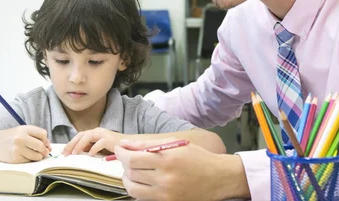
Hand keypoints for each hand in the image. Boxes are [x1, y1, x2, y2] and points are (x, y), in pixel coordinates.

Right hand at [0, 125, 51, 163]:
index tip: (46, 144)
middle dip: (45, 151)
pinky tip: (25, 156)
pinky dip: (30, 160)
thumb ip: (36, 136)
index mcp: (24, 129)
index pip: (43, 134)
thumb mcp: (22, 131)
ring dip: (38, 157)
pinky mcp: (15, 158)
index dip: (46, 141)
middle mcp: (21, 138)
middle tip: (45, 153)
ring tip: (34, 154)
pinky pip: (29, 161)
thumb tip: (49, 147)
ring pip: (36, 156)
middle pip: (40, 146)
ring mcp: (17, 149)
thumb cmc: (11, 137)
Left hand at [63, 127, 124, 155]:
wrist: (129, 145)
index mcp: (94, 133)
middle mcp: (98, 131)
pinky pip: (99, 143)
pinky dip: (93, 148)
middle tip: (65, 153)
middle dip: (72, 144)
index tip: (63, 152)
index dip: (70, 143)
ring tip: (74, 153)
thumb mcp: (99, 147)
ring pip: (88, 136)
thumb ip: (89, 147)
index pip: (79, 136)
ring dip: (80, 145)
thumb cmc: (114, 147)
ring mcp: (104, 134)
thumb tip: (77, 151)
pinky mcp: (110, 139)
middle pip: (81, 134)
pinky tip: (90, 155)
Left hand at [114, 138, 248, 200]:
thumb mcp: (175, 144)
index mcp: (167, 160)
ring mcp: (166, 195)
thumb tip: (125, 144)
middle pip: (131, 174)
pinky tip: (144, 182)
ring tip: (133, 171)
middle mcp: (165, 179)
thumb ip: (149, 143)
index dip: (120, 153)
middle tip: (127, 159)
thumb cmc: (198, 157)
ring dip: (128, 179)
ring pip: (133, 189)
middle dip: (124, 165)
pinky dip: (138, 190)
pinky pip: (143, 199)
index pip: (132, 158)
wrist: (219, 178)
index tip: (119, 149)